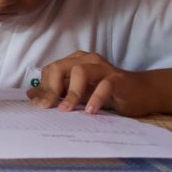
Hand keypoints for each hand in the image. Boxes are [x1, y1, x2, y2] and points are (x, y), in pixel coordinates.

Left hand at [26, 51, 157, 116]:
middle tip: (47, 109)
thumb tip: (31, 95)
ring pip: (80, 72)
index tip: (38, 106)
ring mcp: (103, 68)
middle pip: (60, 68)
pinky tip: (90, 112)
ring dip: (71, 93)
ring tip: (66, 111)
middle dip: (51, 89)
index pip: (51, 70)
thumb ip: (57, 92)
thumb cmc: (106, 92)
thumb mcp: (78, 93)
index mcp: (74, 61)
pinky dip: (95, 98)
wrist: (139, 93)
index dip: (42, 87)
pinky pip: (104, 85)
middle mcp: (87, 60)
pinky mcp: (118, 79)